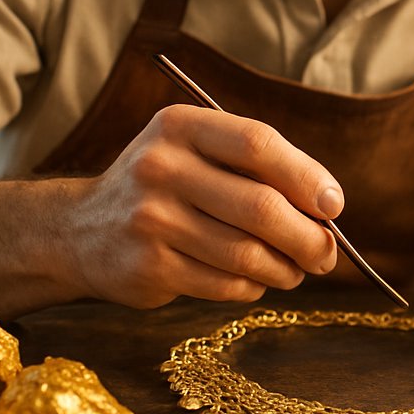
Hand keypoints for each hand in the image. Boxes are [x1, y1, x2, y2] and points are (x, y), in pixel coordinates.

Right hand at [67, 104, 341, 308]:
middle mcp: (161, 167)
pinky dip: (252, 287)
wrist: (78, 230)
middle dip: (308, 237)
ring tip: (296, 270)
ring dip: (285, 269)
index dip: (307, 176)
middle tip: (327, 254)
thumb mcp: (196, 152)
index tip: (334, 206)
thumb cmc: (166, 187)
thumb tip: (327, 209)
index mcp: (181, 126)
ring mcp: (150, 219)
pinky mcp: (147, 267)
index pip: (258, 144)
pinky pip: (224, 285)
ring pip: (246, 254)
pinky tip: (254, 280)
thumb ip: (256, 168)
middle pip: (261, 207)